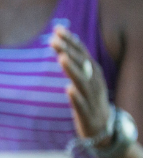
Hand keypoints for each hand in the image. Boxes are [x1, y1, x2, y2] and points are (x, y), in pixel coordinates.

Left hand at [51, 24, 112, 142]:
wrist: (104, 128)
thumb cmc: (90, 100)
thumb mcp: (85, 80)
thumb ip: (76, 65)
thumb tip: (63, 47)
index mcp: (92, 72)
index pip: (81, 53)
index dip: (70, 40)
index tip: (57, 29)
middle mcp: (94, 82)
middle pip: (81, 63)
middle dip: (68, 50)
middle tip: (53, 39)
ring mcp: (91, 97)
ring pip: (82, 82)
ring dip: (72, 69)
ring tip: (61, 58)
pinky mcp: (87, 113)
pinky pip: (82, 104)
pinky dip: (76, 97)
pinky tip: (68, 89)